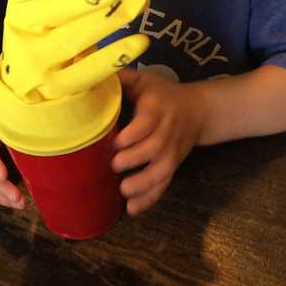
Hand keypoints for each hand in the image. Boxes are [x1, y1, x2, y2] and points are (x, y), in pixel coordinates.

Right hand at [0, 0, 149, 100]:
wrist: (26, 94)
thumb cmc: (39, 38)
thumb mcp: (32, 8)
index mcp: (16, 12)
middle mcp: (22, 38)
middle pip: (56, 13)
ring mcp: (40, 66)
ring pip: (79, 40)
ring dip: (114, 18)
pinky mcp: (60, 89)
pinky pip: (92, 71)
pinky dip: (117, 55)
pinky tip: (140, 40)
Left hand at [112, 68, 207, 215]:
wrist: (197, 110)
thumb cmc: (160, 94)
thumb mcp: (143, 80)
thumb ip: (120, 78)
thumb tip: (88, 76)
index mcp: (156, 107)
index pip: (147, 123)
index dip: (133, 134)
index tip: (115, 143)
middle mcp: (167, 131)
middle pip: (155, 148)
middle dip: (135, 159)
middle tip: (113, 166)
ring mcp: (172, 151)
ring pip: (162, 171)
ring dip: (143, 184)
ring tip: (123, 191)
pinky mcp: (173, 166)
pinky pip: (164, 185)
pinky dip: (150, 199)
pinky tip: (132, 209)